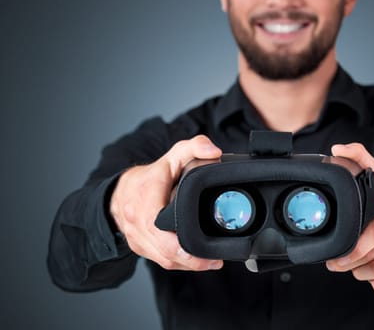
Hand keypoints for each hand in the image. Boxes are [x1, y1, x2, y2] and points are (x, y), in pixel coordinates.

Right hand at [110, 135, 223, 270]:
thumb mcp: (172, 156)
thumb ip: (194, 147)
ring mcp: (138, 238)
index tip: (202, 249)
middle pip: (165, 251)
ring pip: (163, 260)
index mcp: (145, 200)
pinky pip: (160, 260)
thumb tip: (214, 152)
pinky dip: (178, 262)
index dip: (180, 244)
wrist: (119, 192)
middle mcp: (138, 223)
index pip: (160, 229)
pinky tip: (195, 261)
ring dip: (187, 264)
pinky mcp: (140, 247)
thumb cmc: (149, 176)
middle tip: (214, 261)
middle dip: (190, 260)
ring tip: (210, 262)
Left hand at [326, 143, 373, 292]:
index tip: (333, 256)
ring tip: (353, 267)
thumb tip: (337, 149)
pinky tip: (373, 275)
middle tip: (338, 263)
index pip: (371, 234)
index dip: (350, 250)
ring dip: (361, 274)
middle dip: (350, 264)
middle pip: (372, 257)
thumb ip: (359, 159)